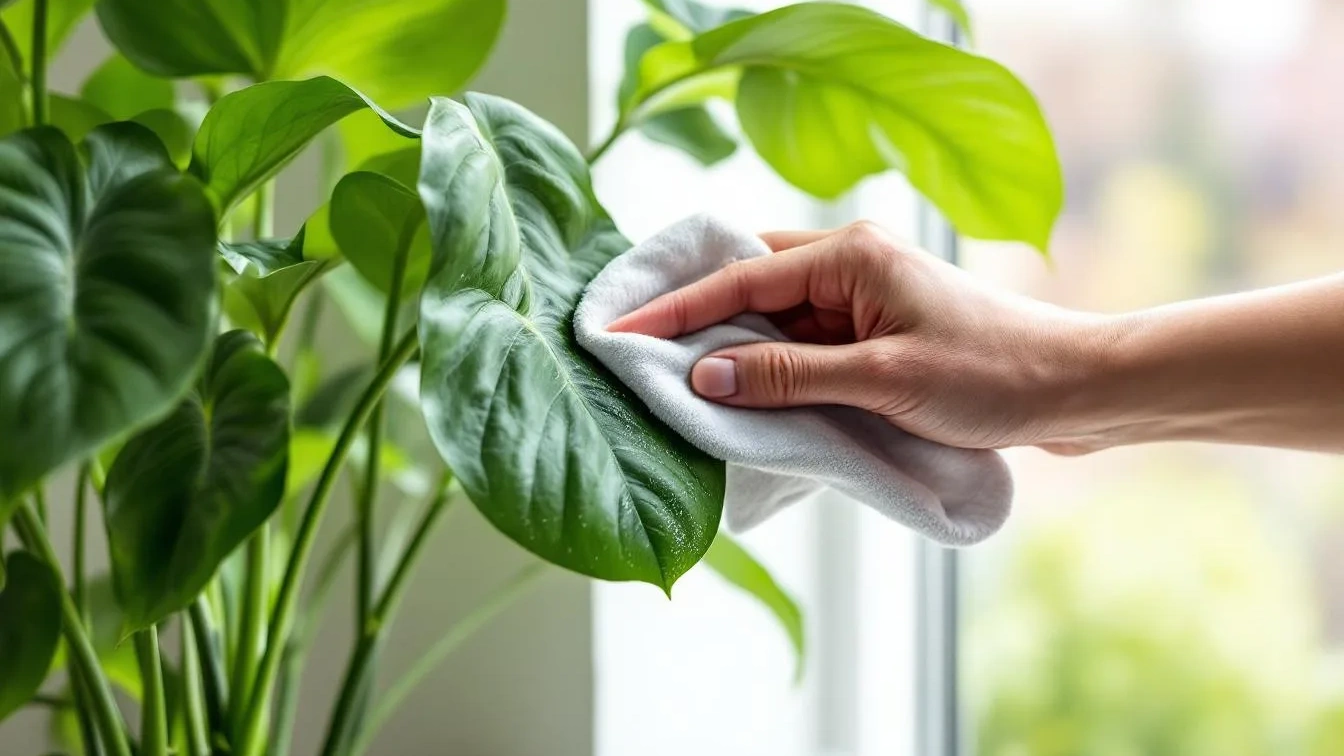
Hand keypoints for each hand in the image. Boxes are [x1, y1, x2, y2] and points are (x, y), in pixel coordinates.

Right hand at [608, 221, 1107, 451]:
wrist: (1072, 390)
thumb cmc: (992, 376)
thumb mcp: (883, 379)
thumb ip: (791, 375)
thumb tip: (707, 374)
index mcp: (850, 254)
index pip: (740, 276)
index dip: (675, 307)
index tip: (616, 327)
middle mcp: (850, 263)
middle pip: (749, 285)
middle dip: (693, 320)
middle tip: (632, 353)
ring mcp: (861, 297)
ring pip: (773, 319)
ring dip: (733, 351)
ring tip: (674, 383)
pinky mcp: (873, 332)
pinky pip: (802, 345)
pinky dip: (770, 369)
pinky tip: (740, 396)